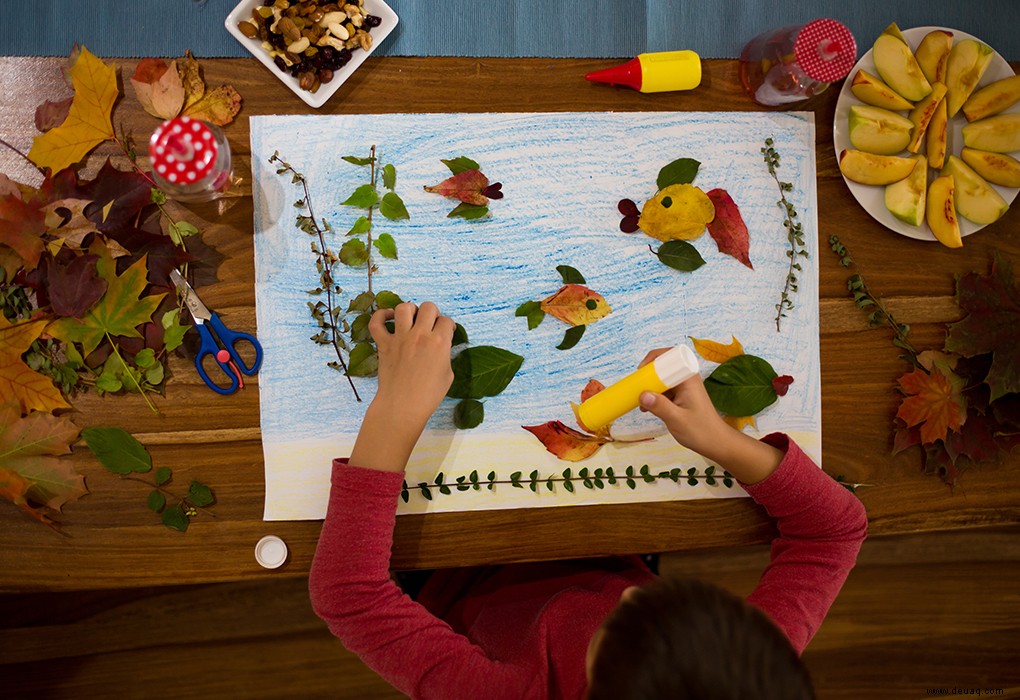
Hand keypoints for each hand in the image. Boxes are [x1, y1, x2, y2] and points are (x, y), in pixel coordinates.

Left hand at [349, 301, 454, 472]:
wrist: (403, 406)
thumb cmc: (428, 395)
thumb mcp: (448, 374)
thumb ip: (445, 354)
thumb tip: (441, 346)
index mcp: (439, 343)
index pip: (446, 321)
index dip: (448, 326)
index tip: (446, 332)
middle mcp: (420, 335)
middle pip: (428, 307)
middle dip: (432, 313)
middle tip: (431, 323)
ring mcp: (400, 338)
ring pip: (404, 308)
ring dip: (410, 309)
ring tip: (412, 318)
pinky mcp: (384, 344)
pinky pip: (376, 322)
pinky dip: (380, 315)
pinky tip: (388, 317)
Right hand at [636, 348, 782, 483]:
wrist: (716, 443)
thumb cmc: (700, 431)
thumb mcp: (677, 419)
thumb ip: (659, 406)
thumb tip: (642, 394)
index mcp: (688, 378)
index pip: (670, 355)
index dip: (653, 359)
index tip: (641, 372)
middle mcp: (686, 379)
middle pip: (664, 366)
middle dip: (648, 375)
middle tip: (637, 387)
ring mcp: (684, 388)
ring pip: (662, 379)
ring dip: (650, 387)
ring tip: (640, 401)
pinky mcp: (681, 397)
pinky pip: (664, 390)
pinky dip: (654, 396)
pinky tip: (647, 408)